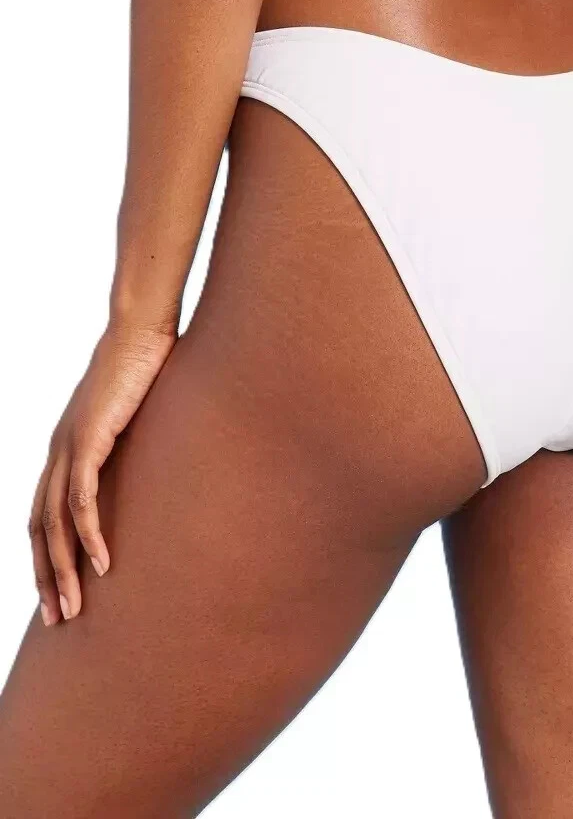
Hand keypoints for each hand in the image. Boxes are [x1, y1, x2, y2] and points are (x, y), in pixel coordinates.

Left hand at [28, 320, 175, 623]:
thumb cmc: (145, 368)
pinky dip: (88, 534)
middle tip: (60, 617)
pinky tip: (101, 561)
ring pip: (54, 522)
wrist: (139, 331)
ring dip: (62, 568)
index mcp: (64, 450)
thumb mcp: (137, 418)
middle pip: (39, 528)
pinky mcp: (88, 439)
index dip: (47, 557)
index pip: (43, 516)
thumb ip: (135, 445)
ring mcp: (67, 446)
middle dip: (46, 577)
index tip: (60, 592)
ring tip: (75, 605)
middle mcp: (57, 452)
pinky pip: (81, 498)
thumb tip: (157, 467)